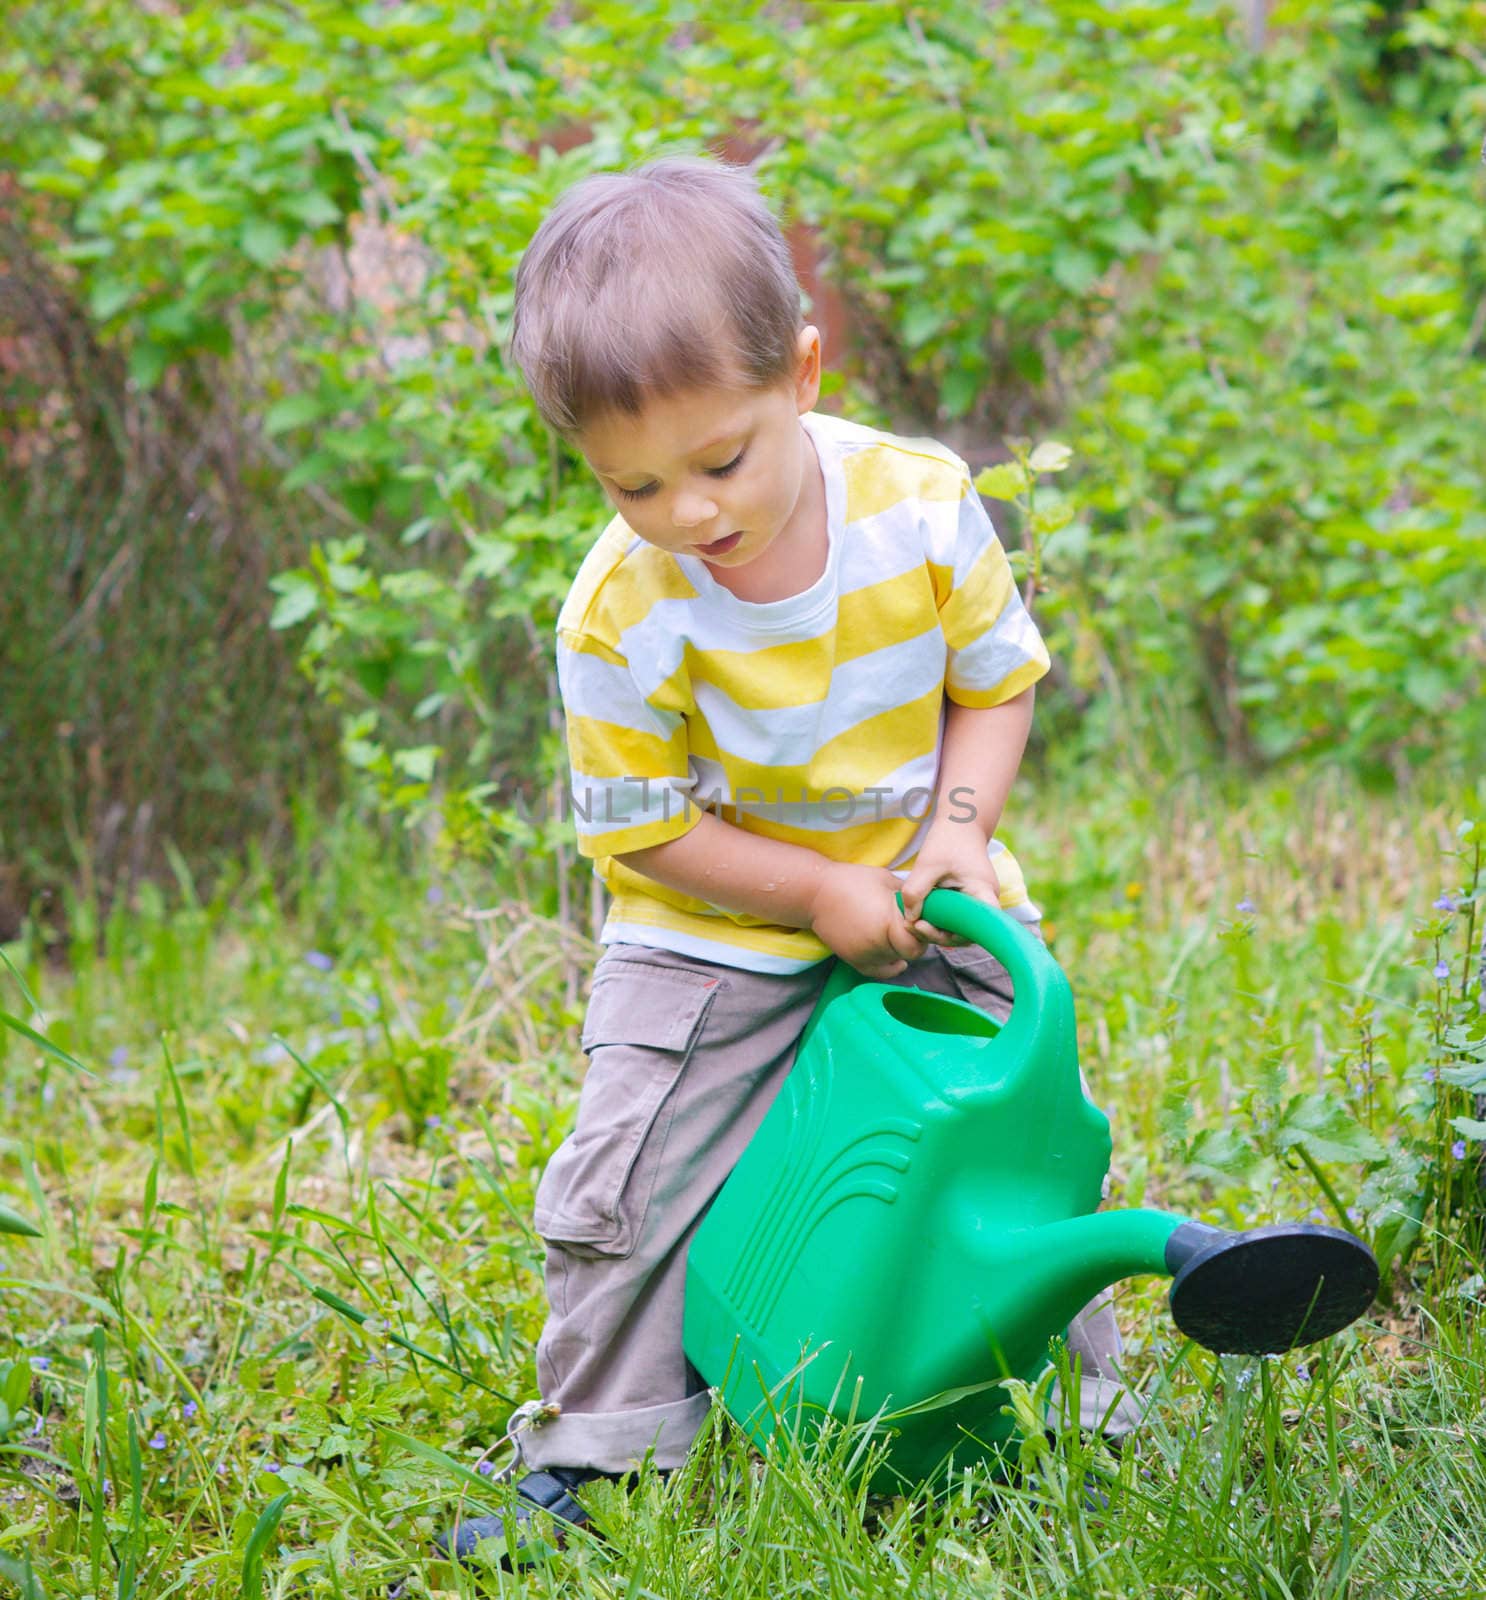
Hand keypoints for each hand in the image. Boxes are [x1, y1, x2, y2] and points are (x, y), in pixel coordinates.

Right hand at [808, 863, 927, 978]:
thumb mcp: (887, 880)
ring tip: (897, 933)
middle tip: (912, 927)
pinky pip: (879, 972)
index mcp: (888, 920)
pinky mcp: (853, 959)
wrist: (816, 892)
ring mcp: (864, 953)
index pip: (919, 938)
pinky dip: (890, 968)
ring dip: (900, 950)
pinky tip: (898, 961)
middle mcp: (877, 942)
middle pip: (910, 952)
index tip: (920, 919)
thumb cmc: (852, 880)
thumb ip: (909, 897)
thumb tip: (928, 904)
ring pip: (895, 960)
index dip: (923, 930)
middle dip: (915, 940)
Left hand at [898, 822, 1001, 947]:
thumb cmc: (947, 840)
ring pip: (961, 927)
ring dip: (938, 929)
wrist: (961, 824)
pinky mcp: (970, 899)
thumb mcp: (926, 864)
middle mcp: (987, 900)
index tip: (926, 926)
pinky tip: (920, 915)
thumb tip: (910, 919)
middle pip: (968, 933)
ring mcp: (980, 901)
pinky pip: (958, 918)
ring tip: (912, 922)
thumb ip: (916, 891)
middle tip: (912, 926)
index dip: (954, 936)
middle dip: (939, 935)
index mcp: (983, 891)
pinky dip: (941, 920)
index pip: (980, 927)